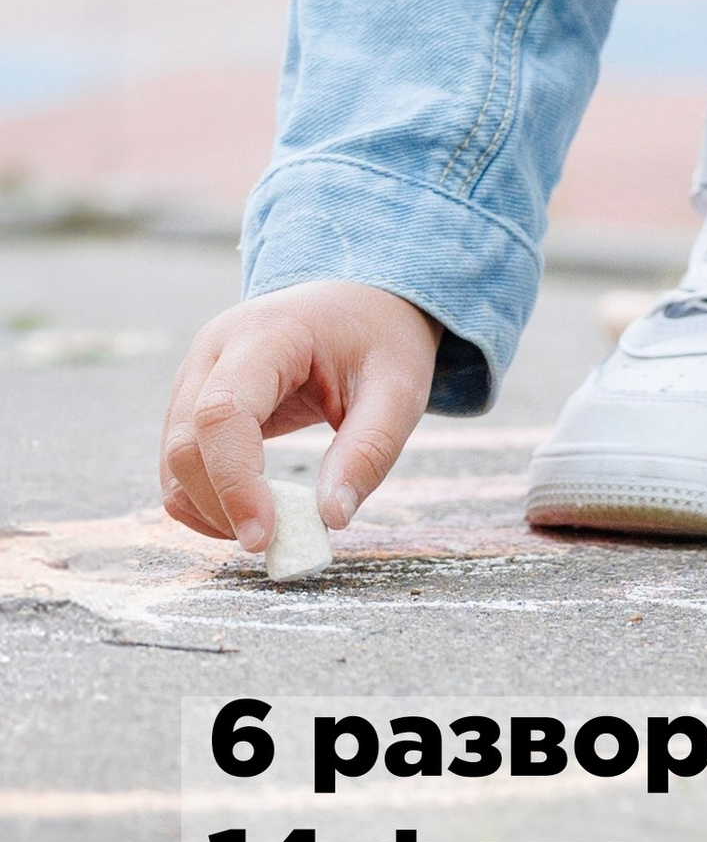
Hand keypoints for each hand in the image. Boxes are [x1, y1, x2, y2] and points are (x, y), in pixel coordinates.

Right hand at [160, 282, 440, 555]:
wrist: (360, 299)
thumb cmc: (381, 339)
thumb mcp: (399, 388)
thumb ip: (370, 450)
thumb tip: (331, 519)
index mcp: (266, 333)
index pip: (222, 413)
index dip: (234, 482)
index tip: (264, 537)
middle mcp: (214, 349)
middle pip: (186, 442)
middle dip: (220, 505)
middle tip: (275, 542)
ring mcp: (196, 373)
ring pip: (173, 460)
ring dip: (210, 508)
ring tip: (272, 524)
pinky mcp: (192, 400)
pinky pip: (178, 463)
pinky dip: (204, 499)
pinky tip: (251, 510)